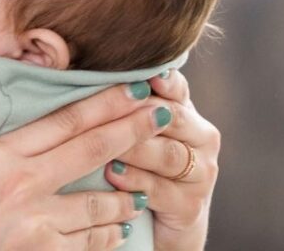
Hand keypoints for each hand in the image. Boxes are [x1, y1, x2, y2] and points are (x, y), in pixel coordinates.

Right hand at [0, 82, 175, 249]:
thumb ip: (8, 147)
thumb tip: (49, 124)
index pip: (64, 120)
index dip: (106, 102)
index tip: (136, 88)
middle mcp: (19, 183)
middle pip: (90, 149)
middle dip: (133, 129)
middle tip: (163, 114)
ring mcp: (33, 222)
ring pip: (98, 202)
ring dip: (126, 196)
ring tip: (142, 193)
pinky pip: (89, 242)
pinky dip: (107, 235)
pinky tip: (118, 230)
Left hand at [104, 69, 219, 250]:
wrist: (162, 220)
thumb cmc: (139, 164)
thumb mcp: (135, 130)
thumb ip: (124, 103)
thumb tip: (81, 63)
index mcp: (188, 112)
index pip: (179, 89)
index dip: (165, 81)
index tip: (149, 74)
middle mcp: (202, 138)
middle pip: (174, 119)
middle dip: (140, 115)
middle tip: (110, 111)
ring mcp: (201, 173)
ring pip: (169, 155)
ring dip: (135, 150)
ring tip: (107, 147)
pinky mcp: (191, 206)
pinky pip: (162, 190)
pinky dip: (136, 181)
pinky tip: (113, 176)